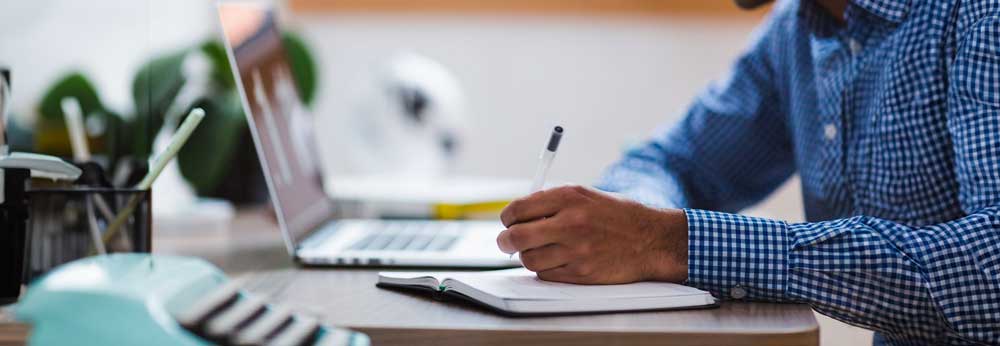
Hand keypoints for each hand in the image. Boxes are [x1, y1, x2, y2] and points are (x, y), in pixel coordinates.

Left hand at [497, 185, 687, 283]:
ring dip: (527, 256)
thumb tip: (517, 215)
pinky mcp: (581, 273)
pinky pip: (545, 274)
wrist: (651, 240)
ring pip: (528, 259)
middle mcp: (571, 222)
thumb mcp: (586, 195)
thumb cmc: (617, 216)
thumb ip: (552, 202)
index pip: (518, 209)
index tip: (508, 221)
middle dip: (505, 240)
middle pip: (516, 237)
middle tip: (507, 242)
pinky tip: (556, 260)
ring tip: (539, 250)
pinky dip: (545, 269)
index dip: (507, 218)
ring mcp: (576, 250)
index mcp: (569, 196)